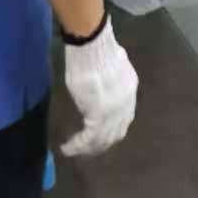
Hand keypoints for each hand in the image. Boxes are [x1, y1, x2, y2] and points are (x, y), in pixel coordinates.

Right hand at [61, 16, 138, 156]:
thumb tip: (103, 82)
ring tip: (75, 150)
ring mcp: (114, 112)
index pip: (124, 117)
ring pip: (103, 138)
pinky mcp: (99, 116)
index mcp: (129, 90)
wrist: (93, 46)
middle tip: (89, 148)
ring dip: (89, 147)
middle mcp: (126, 104)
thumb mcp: (111, 66)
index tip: (101, 133)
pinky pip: (89, 137)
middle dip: (103, 142)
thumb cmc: (97, 51)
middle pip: (116, 132)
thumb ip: (111, 80)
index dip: (113, 128)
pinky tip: (68, 147)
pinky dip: (78, 145)